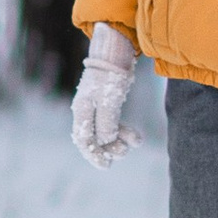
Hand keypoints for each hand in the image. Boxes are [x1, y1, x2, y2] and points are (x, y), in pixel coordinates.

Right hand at [71, 23, 138, 169]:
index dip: (93, 155)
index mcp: (82, 109)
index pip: (83, 139)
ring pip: (105, 132)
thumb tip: (106, 142)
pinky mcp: (108, 102)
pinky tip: (136, 137)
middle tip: (124, 152)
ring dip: (119, 141)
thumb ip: (106, 124)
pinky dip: (123, 131)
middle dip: (109, 148)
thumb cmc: (110, 74)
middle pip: (94, 138)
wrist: (116, 51)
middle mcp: (86, 110)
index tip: (107, 166)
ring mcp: (97, 106)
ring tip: (135, 143)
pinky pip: (113, 122)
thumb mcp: (109, 100)